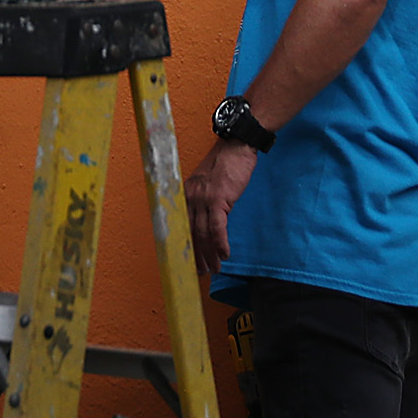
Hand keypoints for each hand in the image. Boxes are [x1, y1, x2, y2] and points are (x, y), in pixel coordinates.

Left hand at [183, 139, 256, 275]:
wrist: (236, 146)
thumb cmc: (225, 164)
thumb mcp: (207, 183)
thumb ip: (203, 201)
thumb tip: (205, 222)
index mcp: (186, 195)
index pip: (182, 225)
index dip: (185, 246)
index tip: (188, 261)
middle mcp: (190, 198)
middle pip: (190, 233)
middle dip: (196, 256)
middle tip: (201, 272)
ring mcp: (203, 199)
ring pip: (202, 234)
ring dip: (209, 254)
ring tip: (214, 268)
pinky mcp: (218, 199)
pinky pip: (217, 227)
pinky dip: (220, 243)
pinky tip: (224, 254)